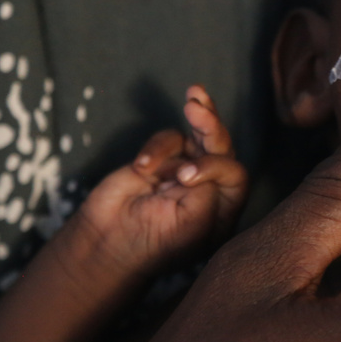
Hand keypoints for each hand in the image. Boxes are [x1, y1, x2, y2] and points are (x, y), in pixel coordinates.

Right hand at [74, 85, 247, 275]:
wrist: (106, 245)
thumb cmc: (155, 242)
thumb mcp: (193, 221)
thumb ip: (211, 187)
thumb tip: (209, 156)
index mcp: (225, 207)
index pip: (235, 174)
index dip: (215, 166)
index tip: (184, 177)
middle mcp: (211, 187)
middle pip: (222, 148)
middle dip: (212, 125)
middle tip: (197, 106)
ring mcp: (186, 171)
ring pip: (200, 135)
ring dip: (200, 116)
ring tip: (193, 96)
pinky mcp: (163, 161)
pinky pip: (169, 140)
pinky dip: (156, 148)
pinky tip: (141, 168)